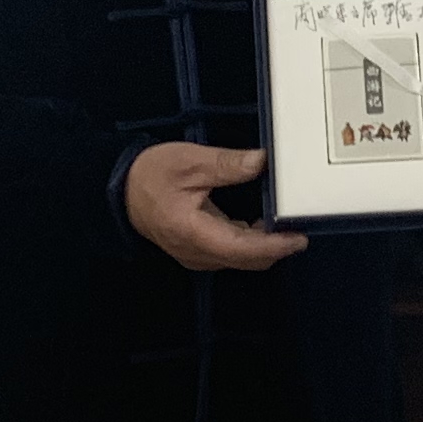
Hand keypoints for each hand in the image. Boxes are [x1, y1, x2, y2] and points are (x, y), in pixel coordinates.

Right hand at [124, 142, 305, 270]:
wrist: (120, 191)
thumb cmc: (152, 175)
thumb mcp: (189, 162)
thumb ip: (226, 164)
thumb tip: (261, 161)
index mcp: (192, 232)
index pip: (240, 248)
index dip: (273, 246)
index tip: (298, 237)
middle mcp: (197, 252)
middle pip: (246, 260)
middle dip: (276, 247)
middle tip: (301, 224)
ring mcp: (197, 256)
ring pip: (240, 260)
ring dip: (265, 245)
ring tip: (287, 222)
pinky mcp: (198, 251)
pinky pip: (231, 254)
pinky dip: (251, 242)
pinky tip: (262, 223)